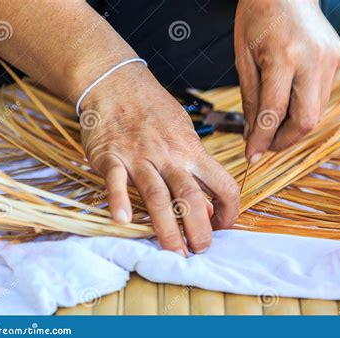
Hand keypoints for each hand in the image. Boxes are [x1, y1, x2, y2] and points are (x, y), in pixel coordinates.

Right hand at [79, 62, 239, 255]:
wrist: (115, 81)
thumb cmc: (153, 109)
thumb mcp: (183, 131)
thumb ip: (195, 166)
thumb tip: (209, 205)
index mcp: (191, 149)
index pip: (222, 182)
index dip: (229, 208)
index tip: (223, 225)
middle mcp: (169, 155)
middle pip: (191, 196)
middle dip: (200, 229)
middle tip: (200, 250)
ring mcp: (139, 156)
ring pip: (157, 196)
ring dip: (167, 228)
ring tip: (174, 253)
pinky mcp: (110, 156)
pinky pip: (115, 180)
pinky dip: (118, 199)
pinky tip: (123, 221)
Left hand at [235, 0, 339, 162]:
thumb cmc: (257, 17)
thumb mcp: (243, 57)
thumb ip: (251, 98)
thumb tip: (254, 134)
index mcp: (284, 56)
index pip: (274, 112)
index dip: (262, 140)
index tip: (251, 156)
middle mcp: (314, 60)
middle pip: (307, 121)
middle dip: (285, 141)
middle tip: (266, 146)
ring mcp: (331, 60)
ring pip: (317, 113)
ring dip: (294, 127)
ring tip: (273, 127)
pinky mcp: (338, 60)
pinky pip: (321, 97)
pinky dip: (304, 108)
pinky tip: (288, 104)